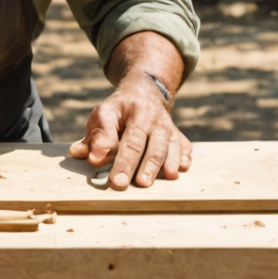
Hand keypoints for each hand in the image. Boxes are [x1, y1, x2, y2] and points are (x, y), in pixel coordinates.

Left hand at [69, 72, 190, 189]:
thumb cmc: (118, 112)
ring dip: (167, 165)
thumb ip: (97, 137)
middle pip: (153, 145)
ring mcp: (169, 126)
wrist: (145, 93)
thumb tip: (93, 158)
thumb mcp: (103, 115)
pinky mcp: (179, 135)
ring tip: (163, 180)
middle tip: (139, 185)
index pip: (130, 139)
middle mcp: (155, 118)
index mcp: (134, 111)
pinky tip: (180, 171)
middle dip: (147, 166)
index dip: (123, 161)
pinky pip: (185, 147)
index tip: (115, 181)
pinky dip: (183, 158)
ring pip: (171, 147)